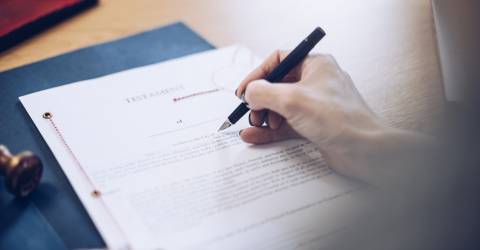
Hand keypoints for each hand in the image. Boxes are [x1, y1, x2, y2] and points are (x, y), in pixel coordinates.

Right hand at [236, 50, 433, 184]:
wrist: (365, 150)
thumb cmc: (339, 119)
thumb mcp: (292, 100)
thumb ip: (264, 92)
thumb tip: (249, 93)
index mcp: (315, 65)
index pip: (278, 61)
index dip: (258, 75)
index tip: (244, 90)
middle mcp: (315, 82)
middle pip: (277, 86)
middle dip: (260, 101)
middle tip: (252, 113)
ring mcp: (315, 105)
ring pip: (280, 107)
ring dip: (264, 117)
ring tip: (255, 127)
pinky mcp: (314, 126)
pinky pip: (286, 125)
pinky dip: (270, 131)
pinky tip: (255, 137)